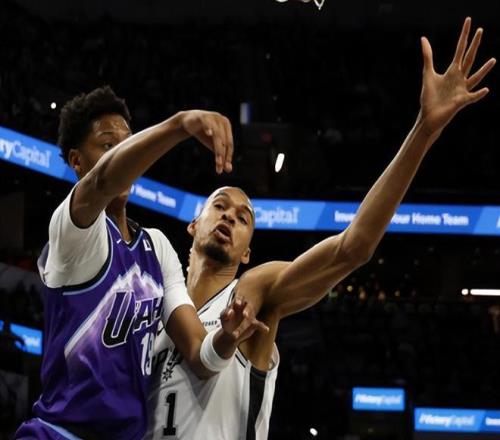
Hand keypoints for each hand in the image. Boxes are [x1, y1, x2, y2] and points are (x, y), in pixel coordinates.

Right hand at [180, 110, 233, 173]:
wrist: (188, 121)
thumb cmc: (204, 134)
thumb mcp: (213, 146)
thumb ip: (221, 156)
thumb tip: (228, 170)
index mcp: (227, 126)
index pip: (229, 144)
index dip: (228, 156)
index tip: (225, 168)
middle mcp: (222, 121)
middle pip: (224, 141)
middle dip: (222, 155)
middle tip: (220, 167)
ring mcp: (213, 117)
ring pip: (217, 135)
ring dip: (218, 149)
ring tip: (218, 161)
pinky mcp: (202, 116)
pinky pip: (207, 122)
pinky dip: (208, 128)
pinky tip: (210, 134)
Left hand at [220, 296, 268, 342]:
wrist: (230, 333)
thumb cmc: (226, 322)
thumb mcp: (223, 317)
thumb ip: (225, 314)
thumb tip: (230, 311)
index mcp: (236, 306)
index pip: (237, 301)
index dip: (238, 301)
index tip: (237, 303)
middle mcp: (244, 309)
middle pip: (247, 308)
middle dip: (247, 310)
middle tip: (245, 315)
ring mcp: (249, 316)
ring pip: (251, 317)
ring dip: (253, 320)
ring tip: (252, 322)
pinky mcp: (253, 324)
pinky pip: (258, 325)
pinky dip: (262, 327)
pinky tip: (266, 329)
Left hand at [419, 17, 495, 135]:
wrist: (428, 116)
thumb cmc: (429, 97)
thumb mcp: (428, 74)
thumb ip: (428, 57)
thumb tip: (424, 38)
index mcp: (452, 71)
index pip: (460, 50)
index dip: (464, 36)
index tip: (469, 21)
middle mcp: (459, 78)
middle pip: (469, 59)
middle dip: (474, 45)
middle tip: (481, 30)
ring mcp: (461, 90)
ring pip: (475, 78)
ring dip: (484, 70)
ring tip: (493, 60)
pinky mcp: (460, 102)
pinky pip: (472, 97)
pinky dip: (479, 94)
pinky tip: (486, 89)